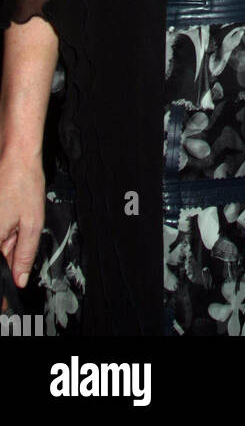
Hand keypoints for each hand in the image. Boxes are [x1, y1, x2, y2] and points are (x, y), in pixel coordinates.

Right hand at [0, 146, 44, 294]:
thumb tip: (20, 278)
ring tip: (18, 219)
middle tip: (20, 236)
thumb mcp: (32, 223)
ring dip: (8, 242)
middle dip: (9, 256)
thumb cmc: (23, 182)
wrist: (15, 154)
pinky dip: (6, 231)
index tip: (6, 300)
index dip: (2, 287)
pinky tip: (14, 217)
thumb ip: (25, 254)